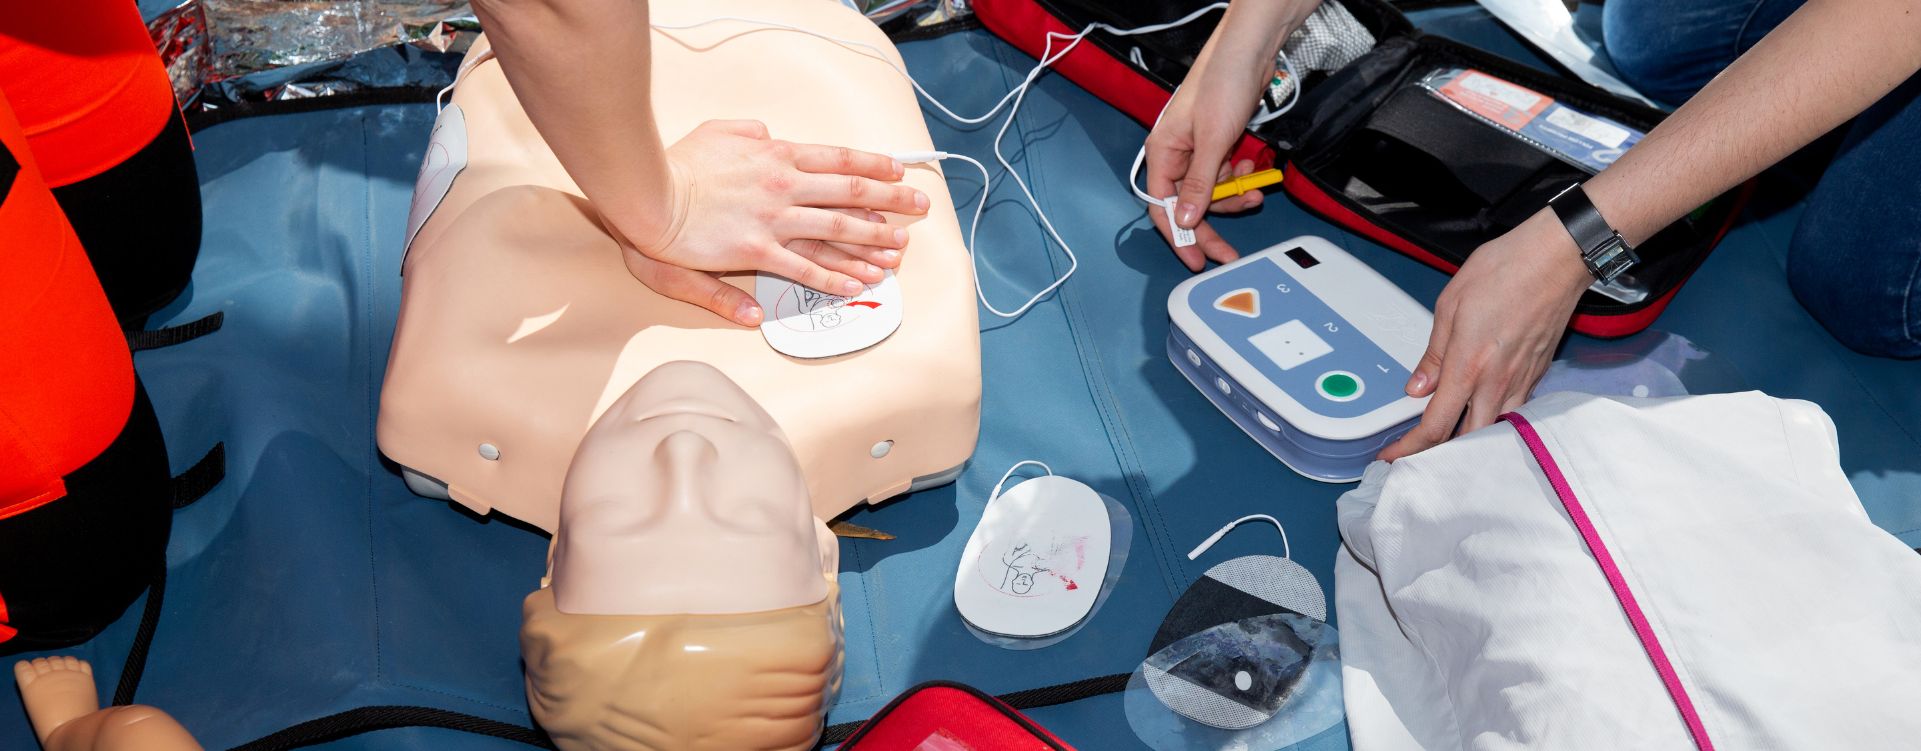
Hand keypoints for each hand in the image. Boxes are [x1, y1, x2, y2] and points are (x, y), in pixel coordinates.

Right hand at [628, 120, 929, 324]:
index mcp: (777, 155)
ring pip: (836, 232)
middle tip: (920, 209)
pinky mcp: (756, 252)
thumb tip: (767, 130)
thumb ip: (748, 131)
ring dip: (873, 243)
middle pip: (850, 194)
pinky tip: (857, 283)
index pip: (838, 160)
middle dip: (891, 202)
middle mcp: (784, 185)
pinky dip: (835, 277)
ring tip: (899, 253)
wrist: (649, 195)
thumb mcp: (717, 131)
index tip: (899, 171)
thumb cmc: (680, 164)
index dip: (873, 167)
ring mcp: (773, 220)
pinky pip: (806, 268)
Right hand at [1143, 29, 1275, 270]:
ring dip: (1233, 196)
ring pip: (1210, 193)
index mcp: (1162, 154)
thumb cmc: (1222, 84)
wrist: (1249, 53)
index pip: (1163, 208)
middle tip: (1230, 252)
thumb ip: (1200, 183)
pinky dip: (1239, 178)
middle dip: (1212, 224)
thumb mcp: (1213, 140)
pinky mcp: (1216, 145)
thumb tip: (1188, 220)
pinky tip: (1251, 168)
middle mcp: (1175, 156)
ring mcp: (1196, 151)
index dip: (1179, 238)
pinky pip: (1224, 175)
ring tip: (1254, 190)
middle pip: (1188, 206)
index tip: (1196, 261)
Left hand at [1378, 209, 1593, 460]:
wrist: (1558, 257)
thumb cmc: (1506, 270)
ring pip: (1495, 430)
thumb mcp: (1451, 305)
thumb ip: (1433, 353)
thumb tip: (1417, 388)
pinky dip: (1495, 421)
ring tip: (1448, 440)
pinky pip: (1515, 411)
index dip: (1410, 449)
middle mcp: (1498, 382)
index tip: (1391, 457)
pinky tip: (1482, 413)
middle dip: (1441, 455)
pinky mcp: (1539, 373)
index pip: (1436, 426)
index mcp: (1469, 366)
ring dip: (1470, 441)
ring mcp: (1523, 380)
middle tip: (1418, 456)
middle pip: (1468, 440)